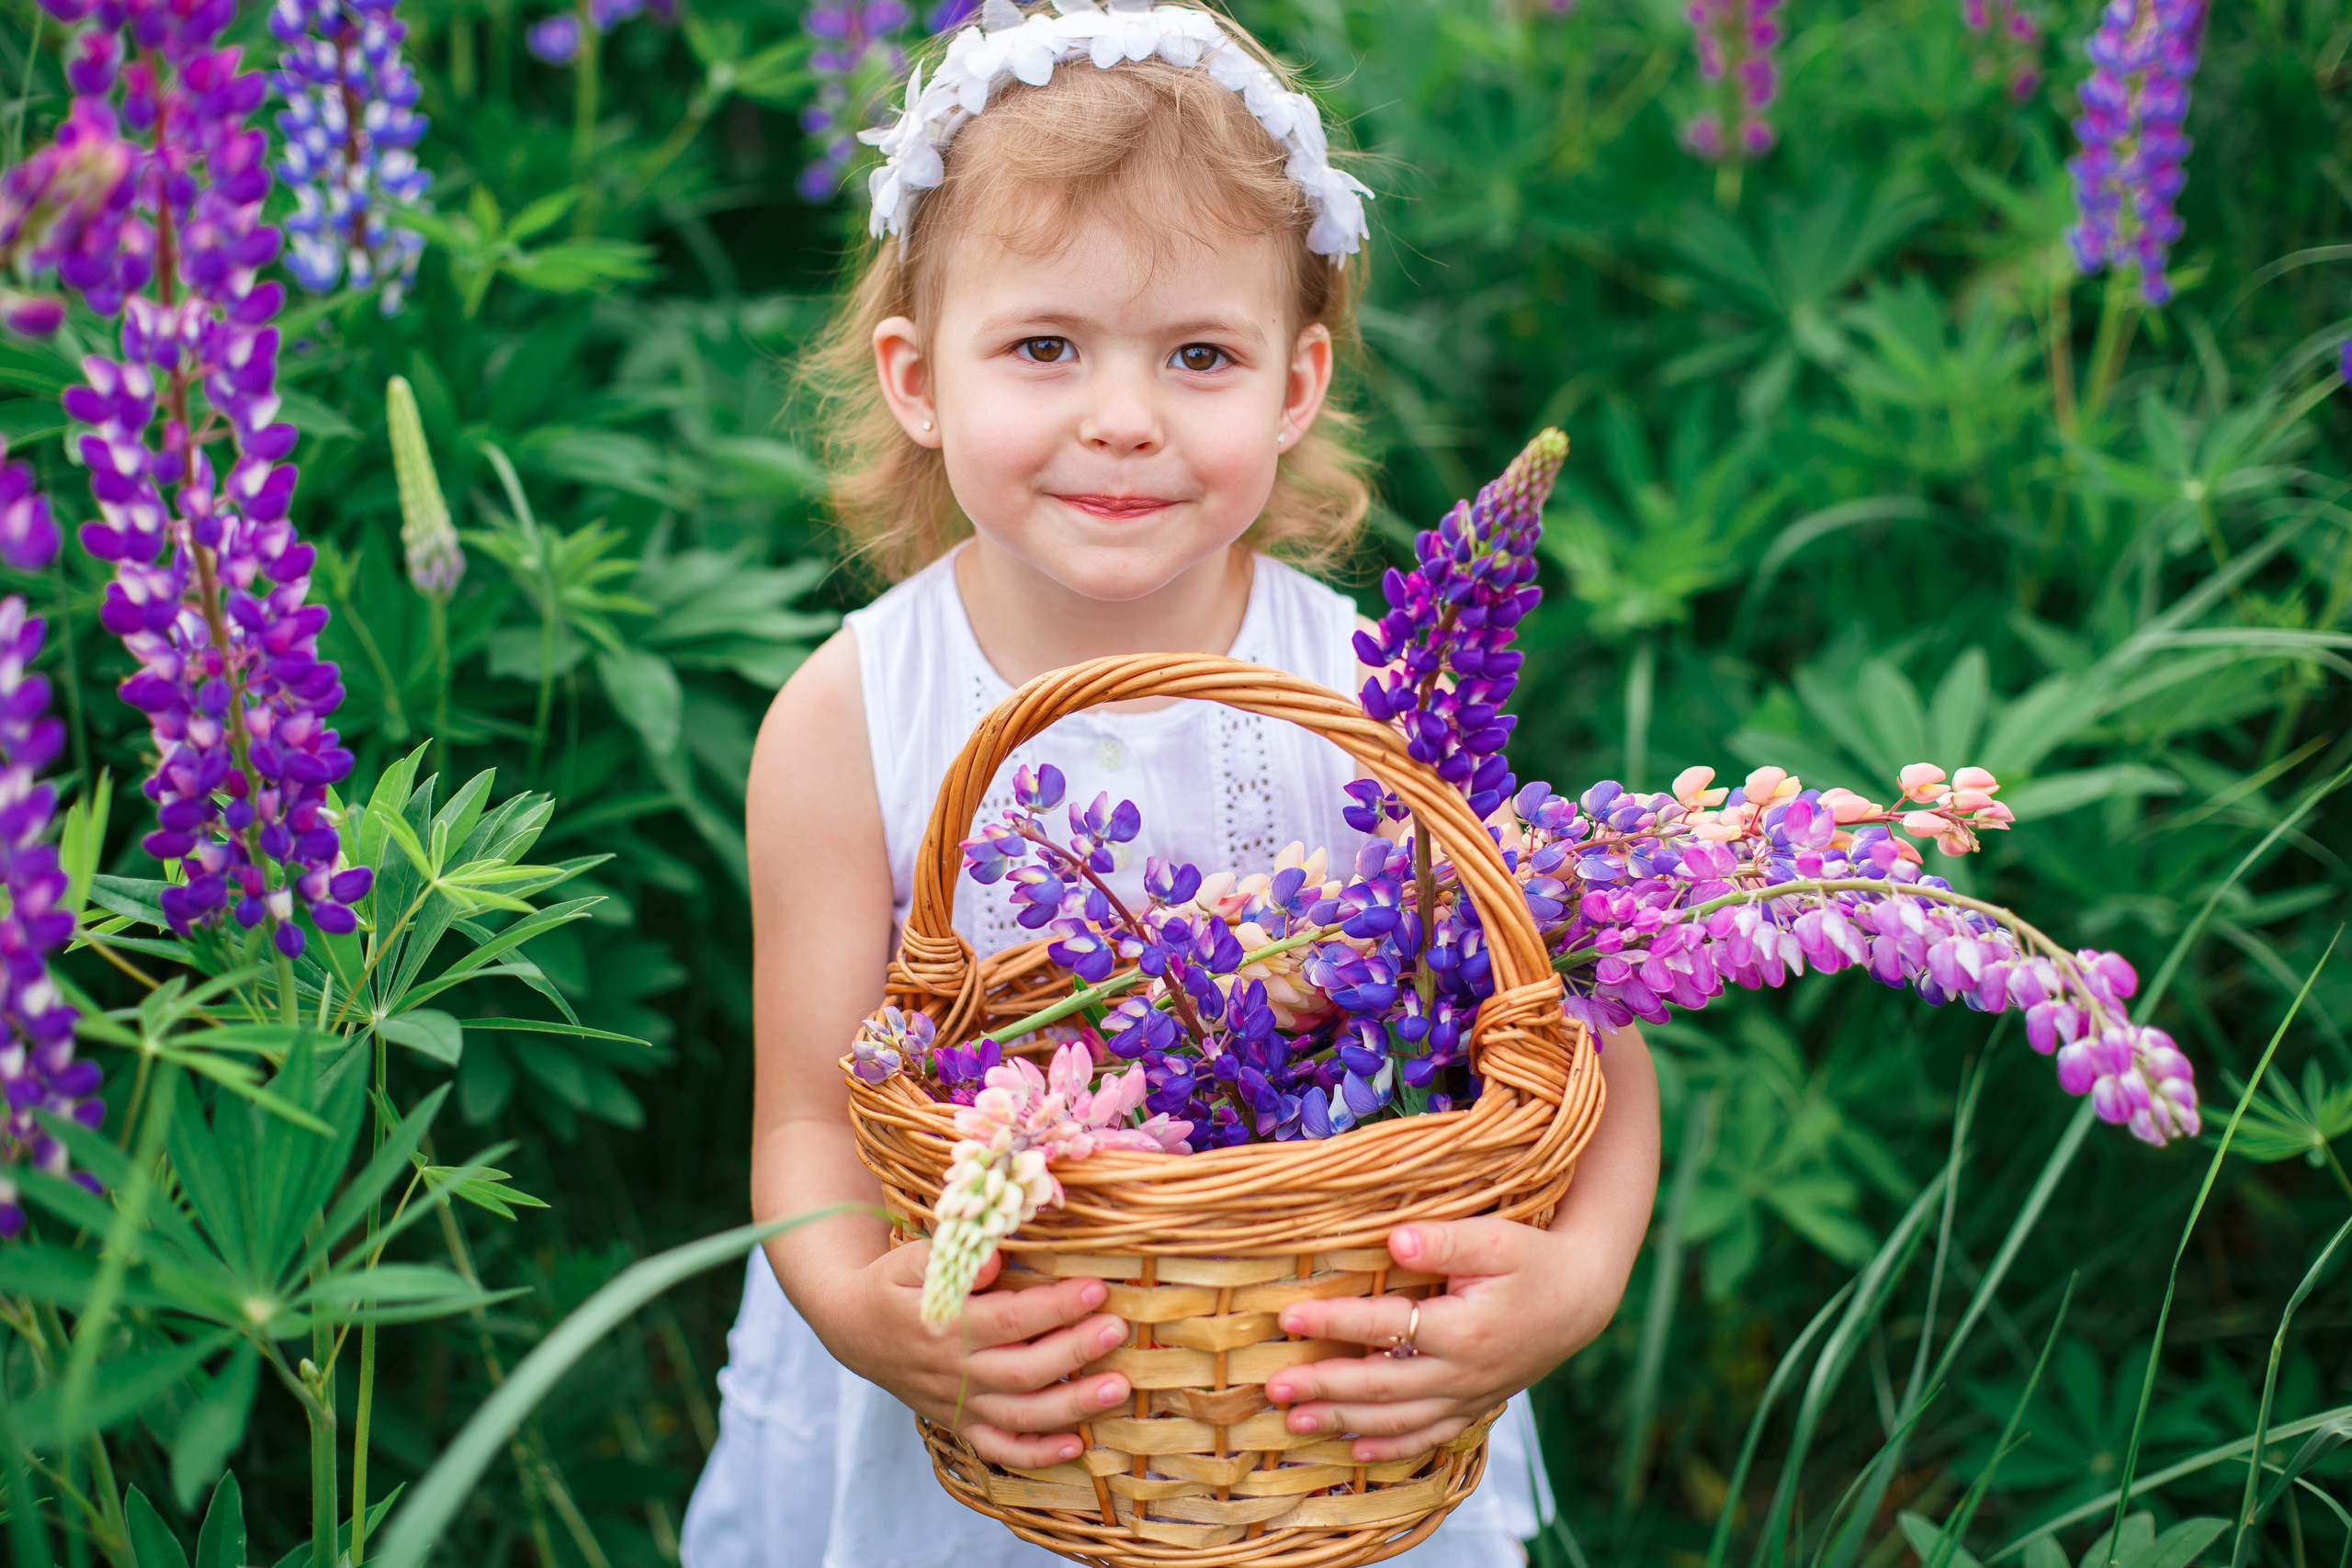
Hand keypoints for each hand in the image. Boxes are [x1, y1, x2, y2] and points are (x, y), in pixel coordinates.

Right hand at [822, 1242, 1133, 1467]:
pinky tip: (1076, 1446)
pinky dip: (1036, 1455)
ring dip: (1072, 1406)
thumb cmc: (892, 1285)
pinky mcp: (959, 1423)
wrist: (852, 1329)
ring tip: (1118, 1388)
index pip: (1008, 1319)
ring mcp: (958, 1403)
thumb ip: (951, 1259)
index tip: (1095, 1288)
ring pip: (1021, 1415)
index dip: (1054, 1307)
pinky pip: (999, 1448)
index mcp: (943, 1326)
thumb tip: (994, 1259)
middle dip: (1076, 1352)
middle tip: (1118, 1329)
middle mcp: (953, 1371)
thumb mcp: (908, 1260)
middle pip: (1024, 1370)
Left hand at [1263, 1219, 1624, 1462]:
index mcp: (1463, 1328)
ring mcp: (1469, 1394)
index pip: (1385, 1326)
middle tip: (1274, 1386)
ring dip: (1344, 1422)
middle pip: (1381, 1385)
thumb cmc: (1534, 1258)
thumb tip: (1395, 1240)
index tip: (1289, 1317)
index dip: (1334, 1322)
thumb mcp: (1495, 1238)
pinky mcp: (1476, 1404)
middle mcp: (1463, 1371)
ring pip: (1398, 1419)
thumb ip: (1445, 1240)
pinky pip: (1430, 1435)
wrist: (1584, 1296)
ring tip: (1295, 1422)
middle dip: (1324, 1387)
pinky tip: (1357, 1450)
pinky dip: (1392, 1446)